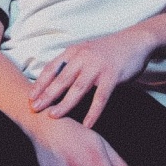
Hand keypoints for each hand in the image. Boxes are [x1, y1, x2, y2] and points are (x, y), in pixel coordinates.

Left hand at [29, 29, 154, 128]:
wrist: (135, 41)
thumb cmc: (108, 50)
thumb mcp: (85, 52)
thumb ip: (72, 64)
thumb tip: (54, 82)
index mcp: (74, 52)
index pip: (52, 68)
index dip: (40, 83)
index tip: (30, 97)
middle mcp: (83, 57)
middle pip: (61, 79)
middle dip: (46, 95)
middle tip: (34, 108)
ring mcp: (97, 66)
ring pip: (78, 88)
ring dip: (65, 103)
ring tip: (54, 116)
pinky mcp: (112, 75)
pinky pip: (101, 97)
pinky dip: (93, 112)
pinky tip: (87, 124)